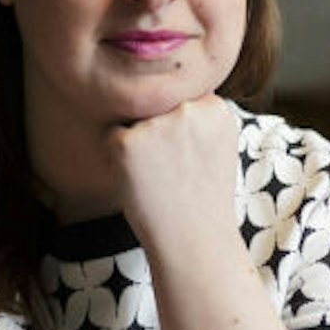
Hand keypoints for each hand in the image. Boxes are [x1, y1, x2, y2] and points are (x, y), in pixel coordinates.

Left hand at [107, 94, 240, 252]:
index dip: (178, 129)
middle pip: (155, 106)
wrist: (193, 241)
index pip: (180, 99)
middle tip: (174, 171)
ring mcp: (157, 124)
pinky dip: (117, 159)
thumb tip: (167, 88)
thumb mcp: (218, 146)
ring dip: (137, 144)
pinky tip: (141, 182)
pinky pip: (112, 138)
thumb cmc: (202, 198)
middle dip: (158, 133)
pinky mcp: (127, 142)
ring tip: (160, 177)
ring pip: (132, 120)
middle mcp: (188, 109)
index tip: (189, 159)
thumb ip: (200, 115)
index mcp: (215, 107)